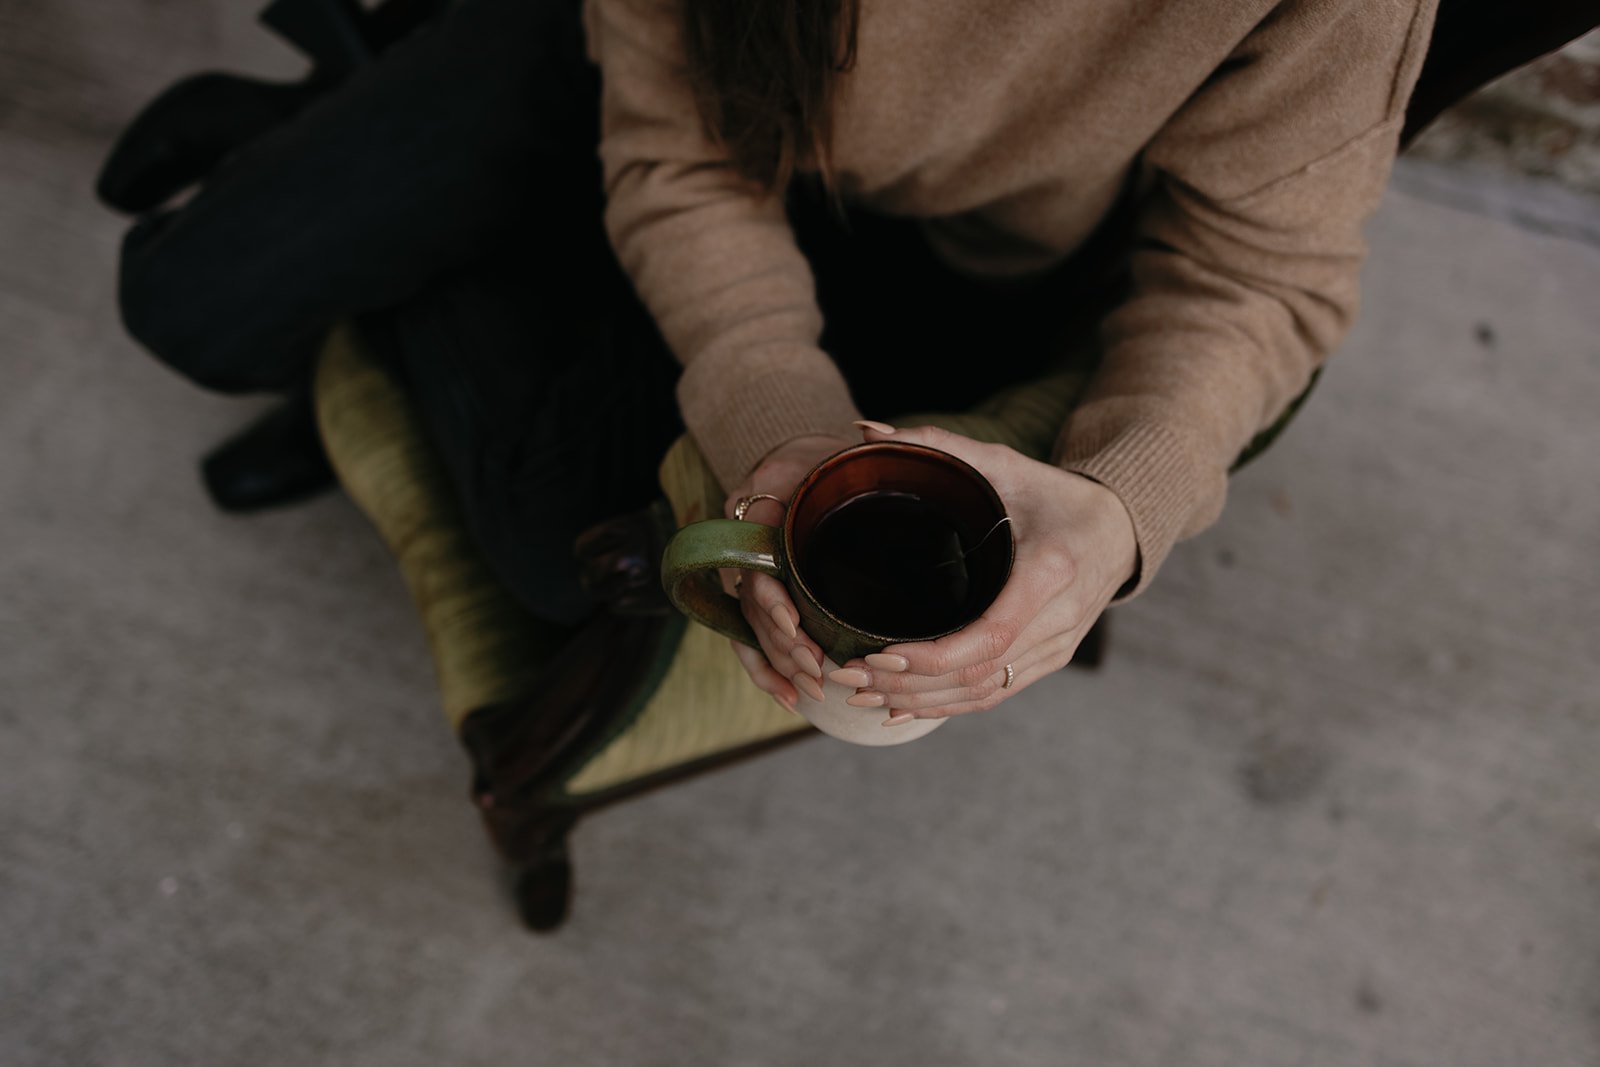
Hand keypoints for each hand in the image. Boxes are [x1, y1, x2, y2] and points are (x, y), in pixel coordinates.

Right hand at [720, 433, 854, 712]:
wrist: (813, 468)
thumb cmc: (827, 461)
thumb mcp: (831, 454)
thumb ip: (849, 451)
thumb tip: (870, 437)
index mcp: (760, 517)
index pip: (754, 571)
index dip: (772, 605)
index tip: (797, 628)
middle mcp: (749, 550)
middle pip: (752, 610)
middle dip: (782, 647)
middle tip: (817, 671)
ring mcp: (756, 575)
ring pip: (751, 631)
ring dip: (779, 665)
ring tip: (812, 690)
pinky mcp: (769, 597)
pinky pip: (754, 640)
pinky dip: (770, 670)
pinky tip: (793, 696)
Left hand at [830, 422, 1136, 725]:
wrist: (1120, 528)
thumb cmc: (1054, 493)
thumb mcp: (1004, 464)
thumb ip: (938, 446)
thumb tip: (867, 434)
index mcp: (1050, 572)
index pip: (989, 636)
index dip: (932, 657)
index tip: (880, 655)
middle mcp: (1059, 619)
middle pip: (978, 674)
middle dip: (908, 683)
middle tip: (849, 675)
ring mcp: (1057, 647)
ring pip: (984, 692)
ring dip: (920, 701)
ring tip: (861, 694)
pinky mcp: (1050, 659)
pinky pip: (996, 693)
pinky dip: (946, 706)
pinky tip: (901, 706)